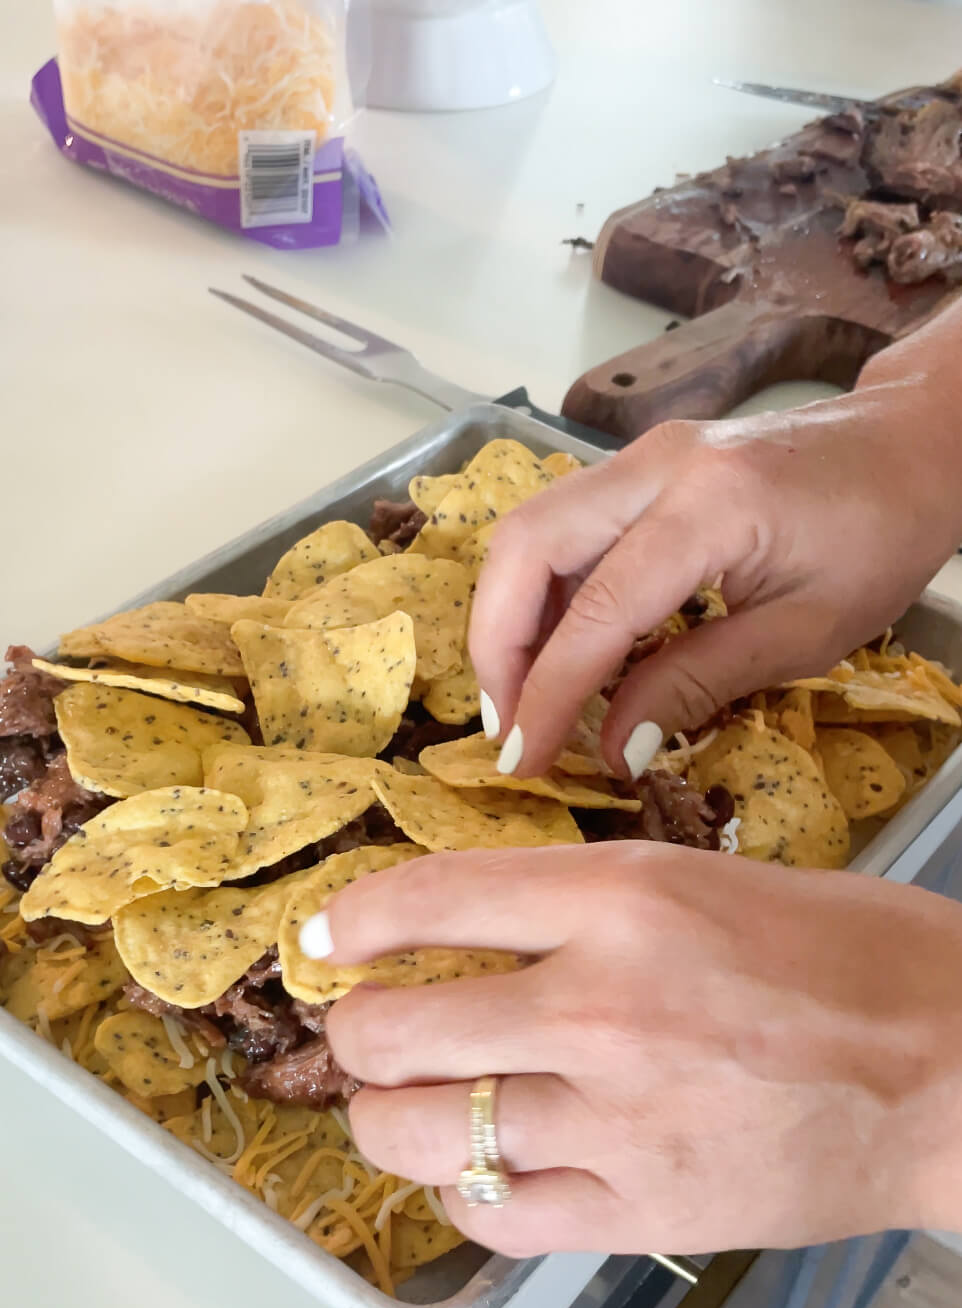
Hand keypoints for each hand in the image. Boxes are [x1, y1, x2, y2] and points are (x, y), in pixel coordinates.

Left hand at [321, 845, 961, 1254]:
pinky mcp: (641, 1216)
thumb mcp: (705, 880)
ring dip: (384, 1119)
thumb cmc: (853, 961)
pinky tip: (479, 1169)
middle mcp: (601, 1007)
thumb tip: (461, 934)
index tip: (327, 936)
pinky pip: (493, 1217)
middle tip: (368, 1030)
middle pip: (393, 1031)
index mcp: (623, 899)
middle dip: (356, 1032)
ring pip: (420, 1134)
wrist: (960, 1072)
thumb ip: (579, 906)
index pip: (429, 900)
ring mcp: (616, 1122)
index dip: (353, 920)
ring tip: (400, 1104)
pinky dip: (461, 1194)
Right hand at [471, 308, 961, 779]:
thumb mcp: (803, 633)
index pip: (597, 610)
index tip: (526, 759)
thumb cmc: (878, 538)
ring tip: (525, 698)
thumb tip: (613, 747)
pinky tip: (561, 651)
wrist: (911, 447)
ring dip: (510, 619)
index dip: (550, 693)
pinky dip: (543, 594)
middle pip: (527, 546)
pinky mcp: (639, 465)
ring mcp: (642, 456)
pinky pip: (562, 527)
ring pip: (530, 531)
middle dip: (498, 646)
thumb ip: (697, 684)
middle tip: (509, 726)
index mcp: (711, 507)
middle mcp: (657, 465)